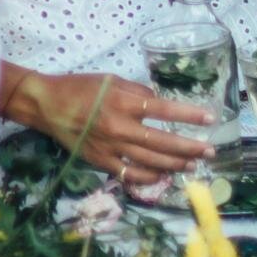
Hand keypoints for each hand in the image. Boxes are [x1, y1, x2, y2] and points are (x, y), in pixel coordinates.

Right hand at [1, 69, 214, 185]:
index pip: (164, 109)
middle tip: (209, 151)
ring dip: (175, 164)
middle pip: (162, 141)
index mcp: (123, 102)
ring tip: (193, 165)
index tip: (209, 118)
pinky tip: (163, 175)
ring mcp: (110, 147)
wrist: (47, 104)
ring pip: (150, 161)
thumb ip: (137, 90)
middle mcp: (120, 126)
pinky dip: (149, 177)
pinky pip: (130, 174)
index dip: (188, 114)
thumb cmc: (79, 87)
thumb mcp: (111, 79)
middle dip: (190, 147)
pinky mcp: (101, 161)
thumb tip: (158, 101)